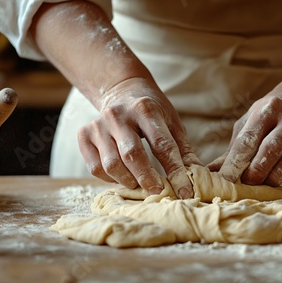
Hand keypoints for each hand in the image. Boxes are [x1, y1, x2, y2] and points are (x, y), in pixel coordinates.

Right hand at [77, 77, 201, 197]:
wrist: (121, 90)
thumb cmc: (152, 110)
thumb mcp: (172, 122)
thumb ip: (183, 149)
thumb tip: (197, 176)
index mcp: (145, 109)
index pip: (162, 145)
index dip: (175, 171)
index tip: (184, 191)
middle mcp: (118, 115)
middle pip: (132, 155)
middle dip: (147, 179)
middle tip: (159, 192)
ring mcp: (98, 124)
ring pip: (111, 164)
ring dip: (129, 181)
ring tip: (141, 185)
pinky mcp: (84, 134)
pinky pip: (95, 167)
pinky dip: (110, 179)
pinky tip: (123, 177)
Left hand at [209, 87, 281, 184]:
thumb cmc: (269, 118)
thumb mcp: (249, 124)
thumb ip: (233, 149)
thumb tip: (210, 173)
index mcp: (267, 109)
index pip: (248, 139)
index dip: (235, 162)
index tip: (225, 179)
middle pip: (271, 150)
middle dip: (256, 172)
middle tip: (247, 183)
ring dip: (277, 176)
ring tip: (266, 182)